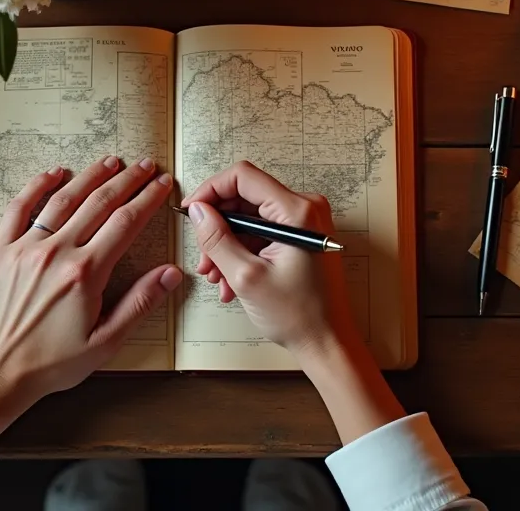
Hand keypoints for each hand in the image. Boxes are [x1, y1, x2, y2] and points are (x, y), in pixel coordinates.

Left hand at [0, 155, 180, 456]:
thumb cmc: (52, 363)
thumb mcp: (105, 342)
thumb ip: (139, 303)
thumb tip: (172, 274)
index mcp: (86, 274)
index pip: (126, 223)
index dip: (148, 200)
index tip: (162, 186)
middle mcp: (57, 252)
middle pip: (99, 203)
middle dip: (127, 180)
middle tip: (146, 166)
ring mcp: (25, 248)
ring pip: (64, 199)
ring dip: (91, 176)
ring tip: (111, 162)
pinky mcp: (0, 250)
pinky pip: (19, 208)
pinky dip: (37, 186)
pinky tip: (55, 173)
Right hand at [183, 161, 405, 444]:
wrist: (328, 343)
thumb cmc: (299, 315)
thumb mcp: (246, 276)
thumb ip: (217, 239)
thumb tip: (198, 211)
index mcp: (296, 211)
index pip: (242, 177)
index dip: (210, 191)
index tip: (192, 211)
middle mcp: (305, 209)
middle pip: (245, 198)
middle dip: (218, 227)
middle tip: (203, 257)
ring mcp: (306, 223)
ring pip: (251, 219)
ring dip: (228, 245)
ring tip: (217, 277)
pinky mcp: (303, 238)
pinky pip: (264, 233)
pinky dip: (244, 252)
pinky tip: (232, 280)